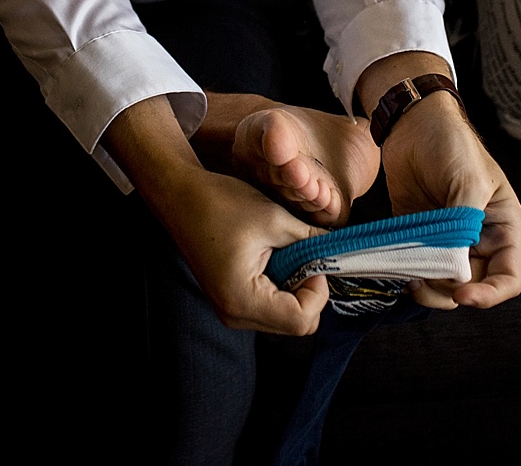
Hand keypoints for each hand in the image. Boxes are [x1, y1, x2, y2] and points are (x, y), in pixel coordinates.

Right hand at [104, 96, 329, 334]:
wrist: (179, 195)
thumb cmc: (221, 203)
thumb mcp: (274, 219)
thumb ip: (311, 242)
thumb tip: (341, 252)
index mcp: (242, 299)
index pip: (302, 320)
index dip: (318, 291)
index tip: (313, 258)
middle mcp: (234, 314)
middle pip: (295, 324)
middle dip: (309, 291)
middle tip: (304, 254)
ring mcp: (230, 310)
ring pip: (284, 317)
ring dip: (295, 289)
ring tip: (285, 252)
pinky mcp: (230, 301)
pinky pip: (269, 307)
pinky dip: (281, 287)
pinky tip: (273, 257)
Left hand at [357, 53, 520, 310]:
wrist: (413, 122)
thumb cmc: (452, 144)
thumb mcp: (467, 182)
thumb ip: (463, 226)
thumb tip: (454, 267)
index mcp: (502, 228)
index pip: (508, 277)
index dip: (490, 294)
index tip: (463, 295)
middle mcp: (479, 239)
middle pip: (473, 286)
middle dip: (451, 292)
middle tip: (425, 282)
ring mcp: (448, 240)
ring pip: (444, 283)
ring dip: (428, 287)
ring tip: (411, 277)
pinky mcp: (419, 235)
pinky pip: (418, 266)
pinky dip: (409, 274)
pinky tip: (399, 268)